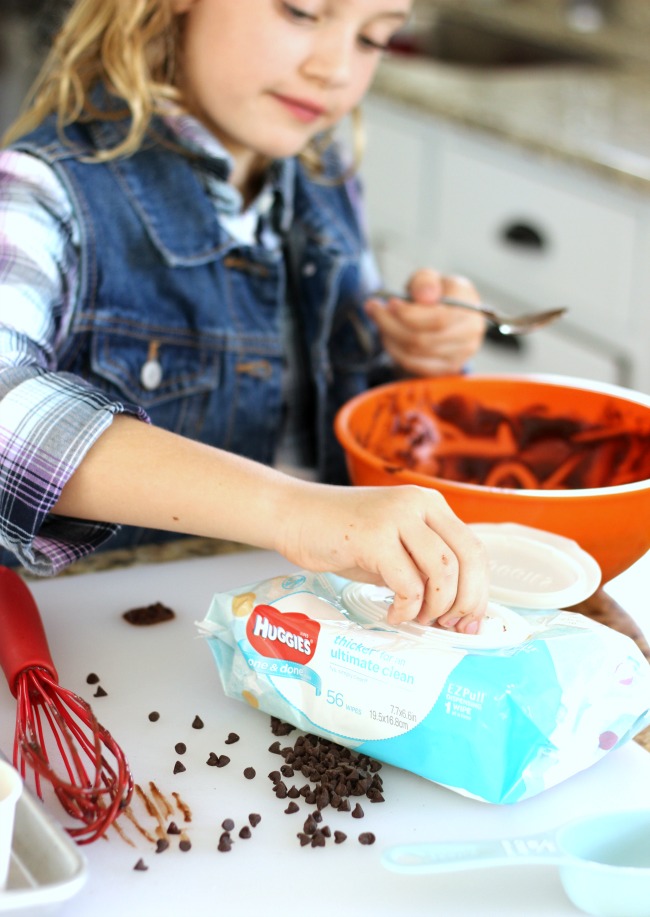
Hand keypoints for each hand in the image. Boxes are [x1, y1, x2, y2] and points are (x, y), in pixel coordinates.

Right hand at [275, 480, 488, 632]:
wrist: (293, 515)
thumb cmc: (341, 536)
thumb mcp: (393, 545)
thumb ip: (423, 565)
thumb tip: (456, 610)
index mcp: (430, 504)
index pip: (474, 549)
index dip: (479, 591)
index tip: (468, 621)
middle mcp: (418, 504)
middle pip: (468, 558)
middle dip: (466, 601)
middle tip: (449, 626)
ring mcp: (396, 517)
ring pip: (444, 571)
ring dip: (435, 606)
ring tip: (416, 619)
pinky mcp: (373, 537)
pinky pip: (408, 584)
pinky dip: (406, 609)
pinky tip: (392, 613)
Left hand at [365, 268, 486, 376]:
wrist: (446, 313)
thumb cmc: (435, 293)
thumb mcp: (428, 278)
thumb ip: (424, 281)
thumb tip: (424, 296)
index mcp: (468, 303)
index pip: (439, 318)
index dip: (409, 314)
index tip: (389, 303)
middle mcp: (470, 331)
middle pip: (423, 339)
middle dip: (391, 325)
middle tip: (374, 310)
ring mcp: (462, 353)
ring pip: (415, 354)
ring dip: (390, 337)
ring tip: (380, 321)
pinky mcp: (448, 368)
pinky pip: (414, 365)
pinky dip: (395, 352)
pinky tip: (388, 336)